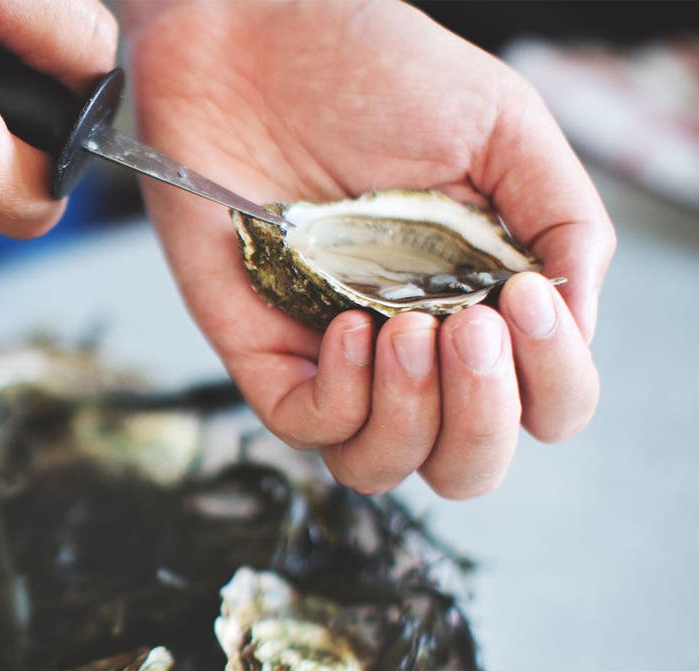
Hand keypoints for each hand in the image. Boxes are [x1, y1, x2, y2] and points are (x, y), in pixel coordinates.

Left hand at [128, 0, 612, 497]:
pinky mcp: (261, 350)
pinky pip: (306, 429)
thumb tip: (579, 320)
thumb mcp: (500, 127)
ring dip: (414, 417)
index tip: (526, 302)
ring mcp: (334, 356)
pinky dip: (340, 395)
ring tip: (408, 328)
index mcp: (484, 303)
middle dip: (483, 418)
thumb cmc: (373, 69)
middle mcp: (415, 346)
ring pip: (385, 466)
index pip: (544, 406)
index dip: (551, 382)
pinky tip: (348, 322)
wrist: (251, 36)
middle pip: (469, 464)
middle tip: (467, 329)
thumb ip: (560, 222)